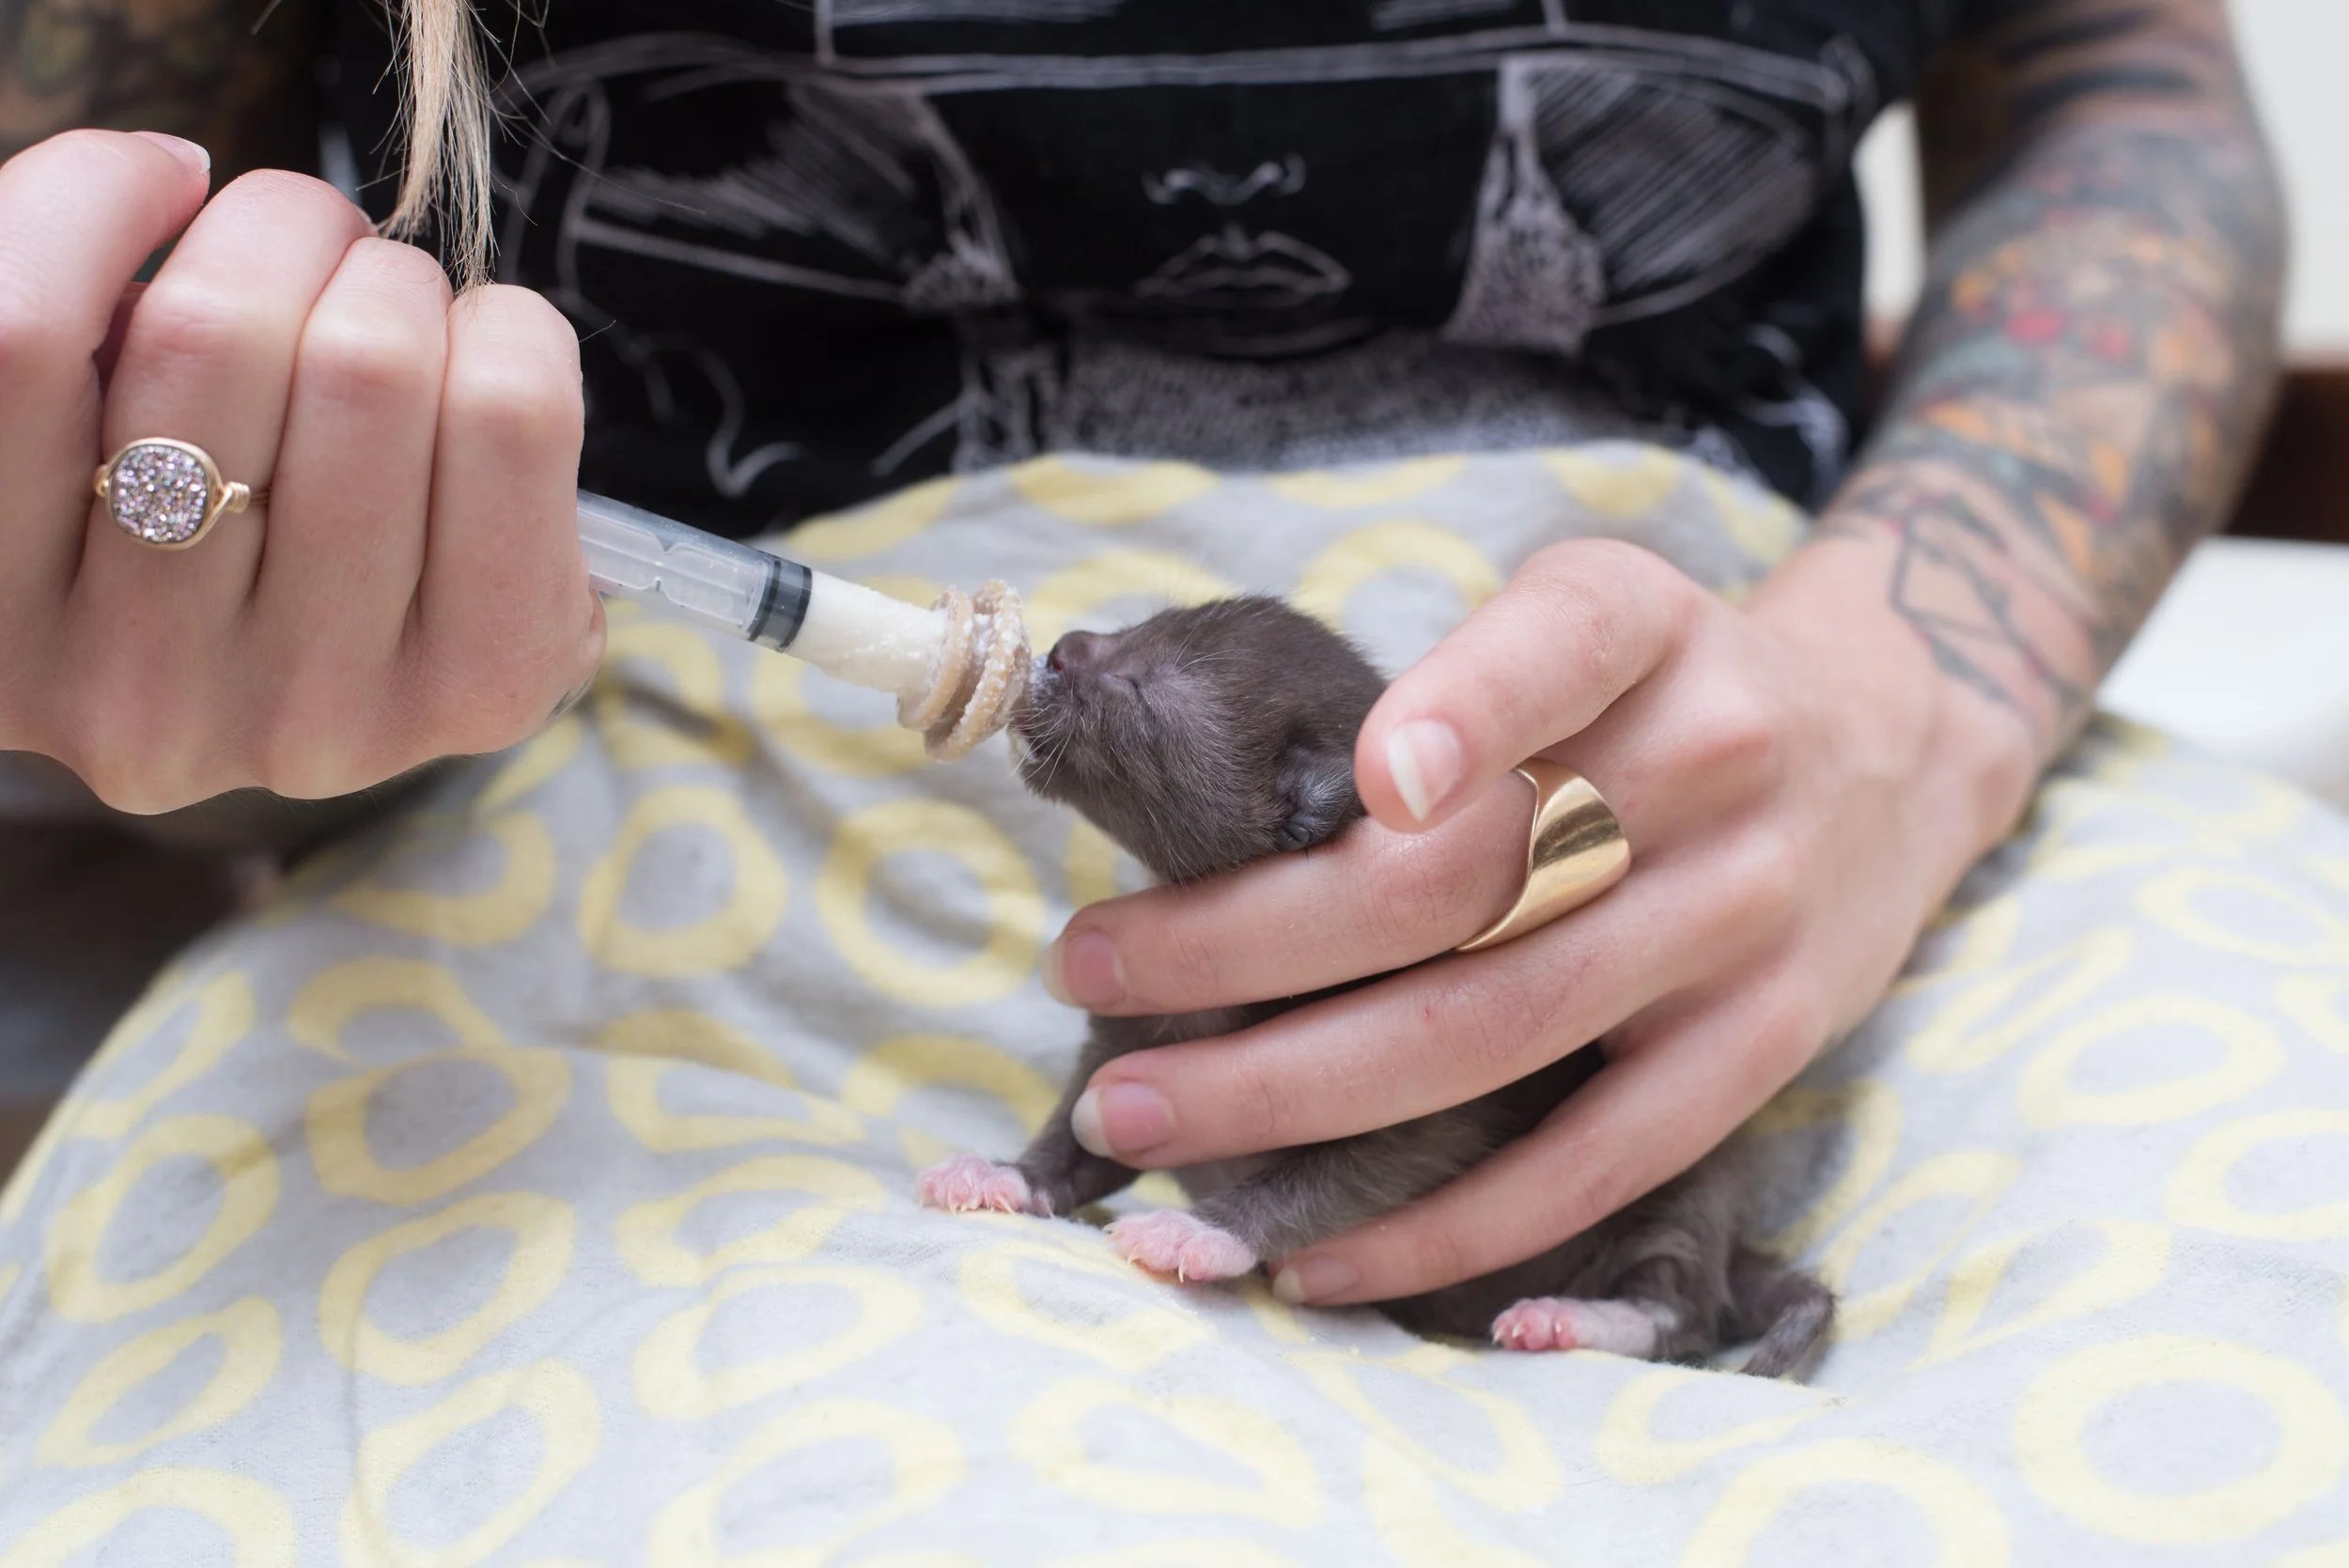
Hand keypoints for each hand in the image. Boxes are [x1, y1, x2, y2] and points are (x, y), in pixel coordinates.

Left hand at [0, 130, 598, 811]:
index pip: (513, 411)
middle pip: (368, 361)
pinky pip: (33, 325)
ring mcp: (140, 666)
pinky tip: (142, 200)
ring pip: (207, 329)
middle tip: (340, 278)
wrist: (142, 665)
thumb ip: (500, 446)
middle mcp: (313, 710)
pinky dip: (95, 204)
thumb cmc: (343, 563)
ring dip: (240, 232)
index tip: (456, 337)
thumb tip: (396, 281)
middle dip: (359, 258)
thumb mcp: (483, 556)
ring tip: (242, 265)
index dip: (496, 316)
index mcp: (475, 688)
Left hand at [1039, 532, 2036, 1304]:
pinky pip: (1590, 1165)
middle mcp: (1709, 768)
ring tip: (1139, 1115)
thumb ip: (1450, 680)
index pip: (1557, 646)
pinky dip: (1446, 1228)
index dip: (1463, 712)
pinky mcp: (1759, 1048)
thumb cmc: (1658, 688)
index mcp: (1643, 627)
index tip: (1368, 780)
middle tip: (1087, 974)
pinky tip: (1310, 1255)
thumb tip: (1229, 825)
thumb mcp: (1585, 611)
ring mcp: (1740, 922)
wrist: (1887, 753)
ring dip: (1295, 1091)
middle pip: (1459, 882)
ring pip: (1493, 1030)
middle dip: (1245, 944)